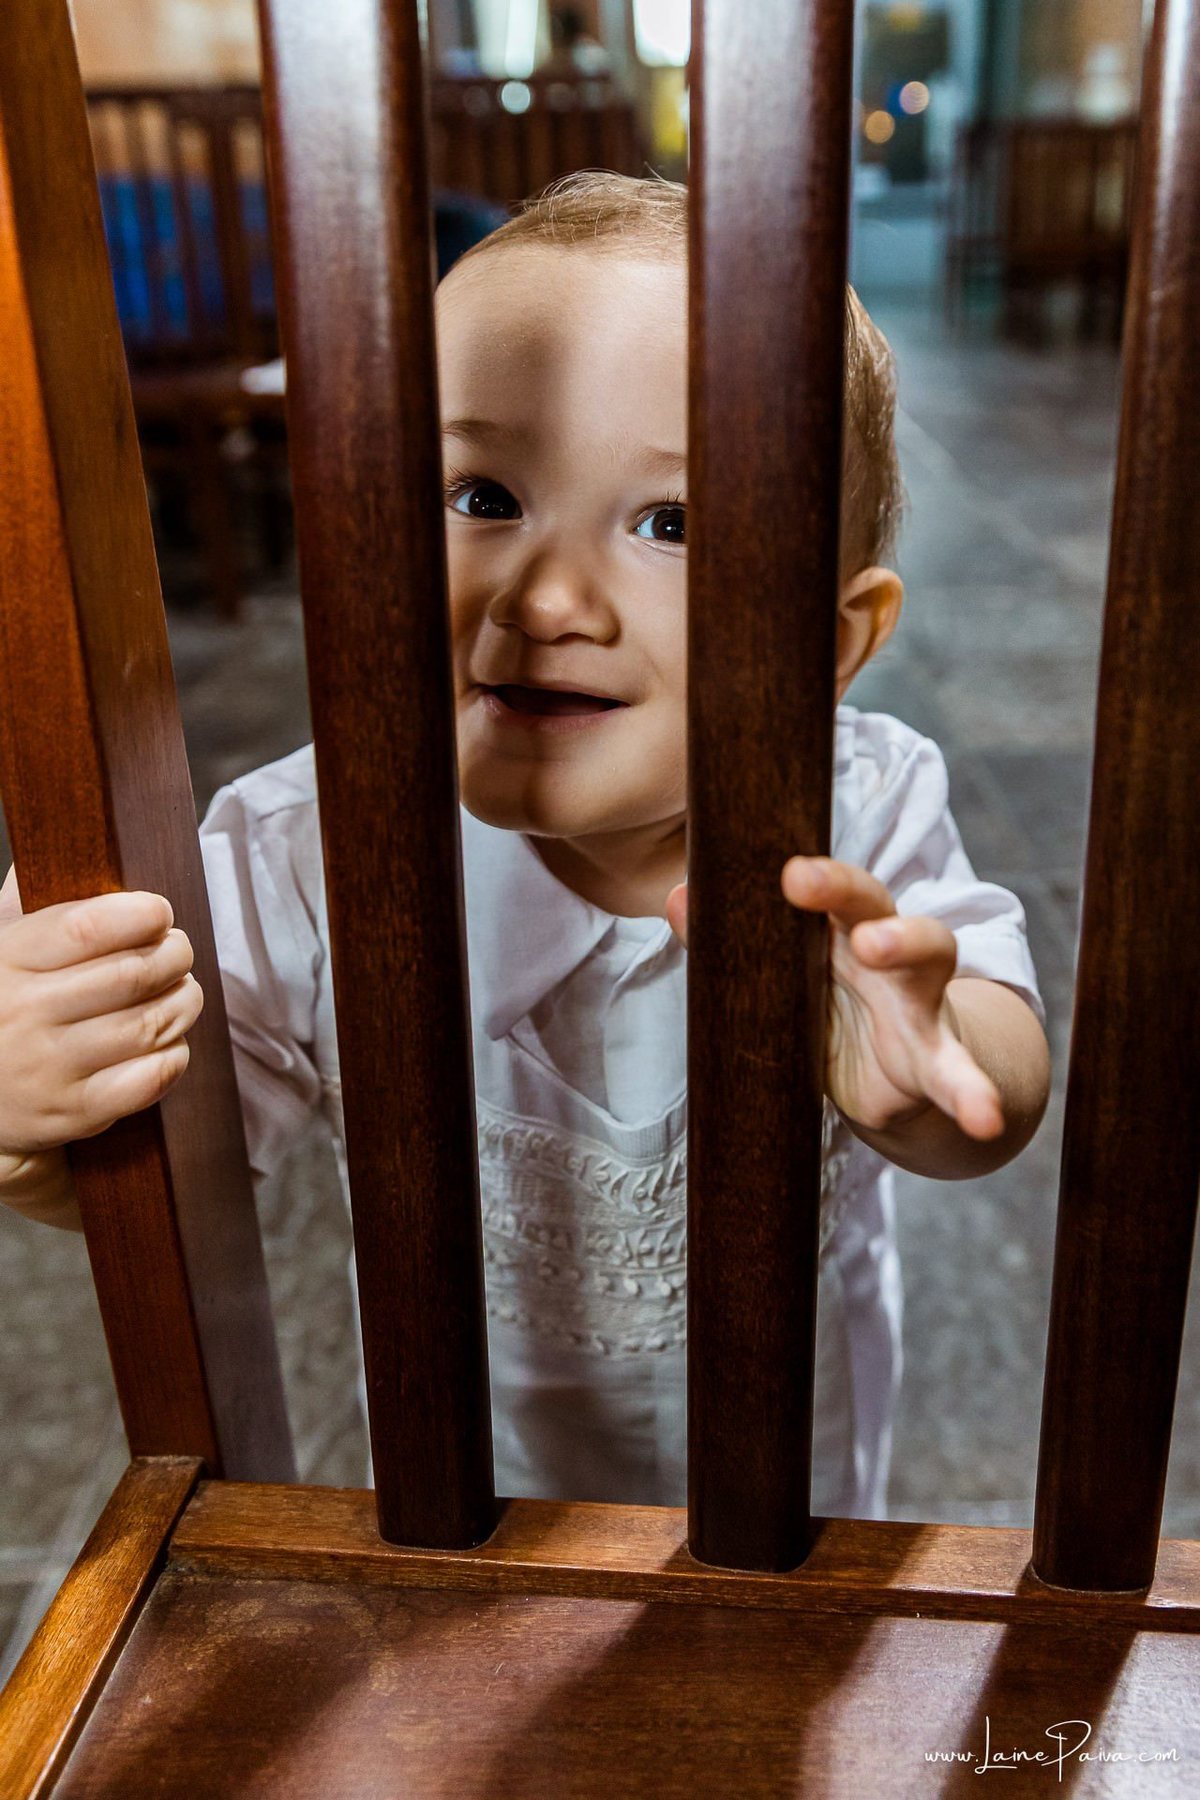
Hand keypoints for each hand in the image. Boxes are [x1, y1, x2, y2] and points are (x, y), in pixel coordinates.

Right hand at [0, 866, 202, 1183]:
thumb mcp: (0, 951)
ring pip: (148, 1025)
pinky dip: (174, 1056)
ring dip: (183, 1002)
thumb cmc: (1, 1011)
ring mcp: (50, 1069)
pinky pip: (148, 1079)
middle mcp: (25, 1014)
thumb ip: (25, 905)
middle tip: (179, 952)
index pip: (86, 928)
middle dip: (173, 956)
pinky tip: (169, 1042)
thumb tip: (54, 849)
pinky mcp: (74, 1112)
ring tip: (184, 991)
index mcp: (7, 962)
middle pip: (130, 976)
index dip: (139, 914)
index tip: (159, 913)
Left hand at [665, 859, 1003, 1141]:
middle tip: (811, 888)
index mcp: (845, 929)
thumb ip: (735, 945)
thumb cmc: (829, 1005)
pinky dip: (975, 1094)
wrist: (894, 1072)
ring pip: (929, 957)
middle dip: (849, 893)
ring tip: (880, 948)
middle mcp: (888, 951)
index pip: (836, 893)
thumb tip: (679, 898)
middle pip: (882, 906)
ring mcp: (919, 1001)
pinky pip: (958, 1075)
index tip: (789, 871)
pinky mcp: (935, 1060)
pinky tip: (983, 1119)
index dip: (819, 878)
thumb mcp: (783, 981)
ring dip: (909, 946)